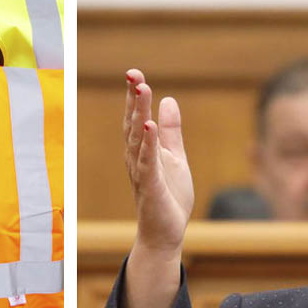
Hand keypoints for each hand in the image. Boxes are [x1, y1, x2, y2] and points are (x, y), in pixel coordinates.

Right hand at [123, 69, 193, 254]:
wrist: (165, 233)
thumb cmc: (169, 196)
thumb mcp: (175, 157)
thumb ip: (171, 131)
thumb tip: (169, 99)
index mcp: (142, 150)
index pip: (136, 118)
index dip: (135, 96)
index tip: (134, 74)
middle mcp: (136, 158)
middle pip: (133, 123)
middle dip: (134, 99)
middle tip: (133, 74)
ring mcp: (141, 172)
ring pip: (138, 138)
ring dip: (139, 113)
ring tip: (142, 90)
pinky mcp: (150, 187)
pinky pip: (147, 163)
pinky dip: (148, 144)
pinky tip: (149, 127)